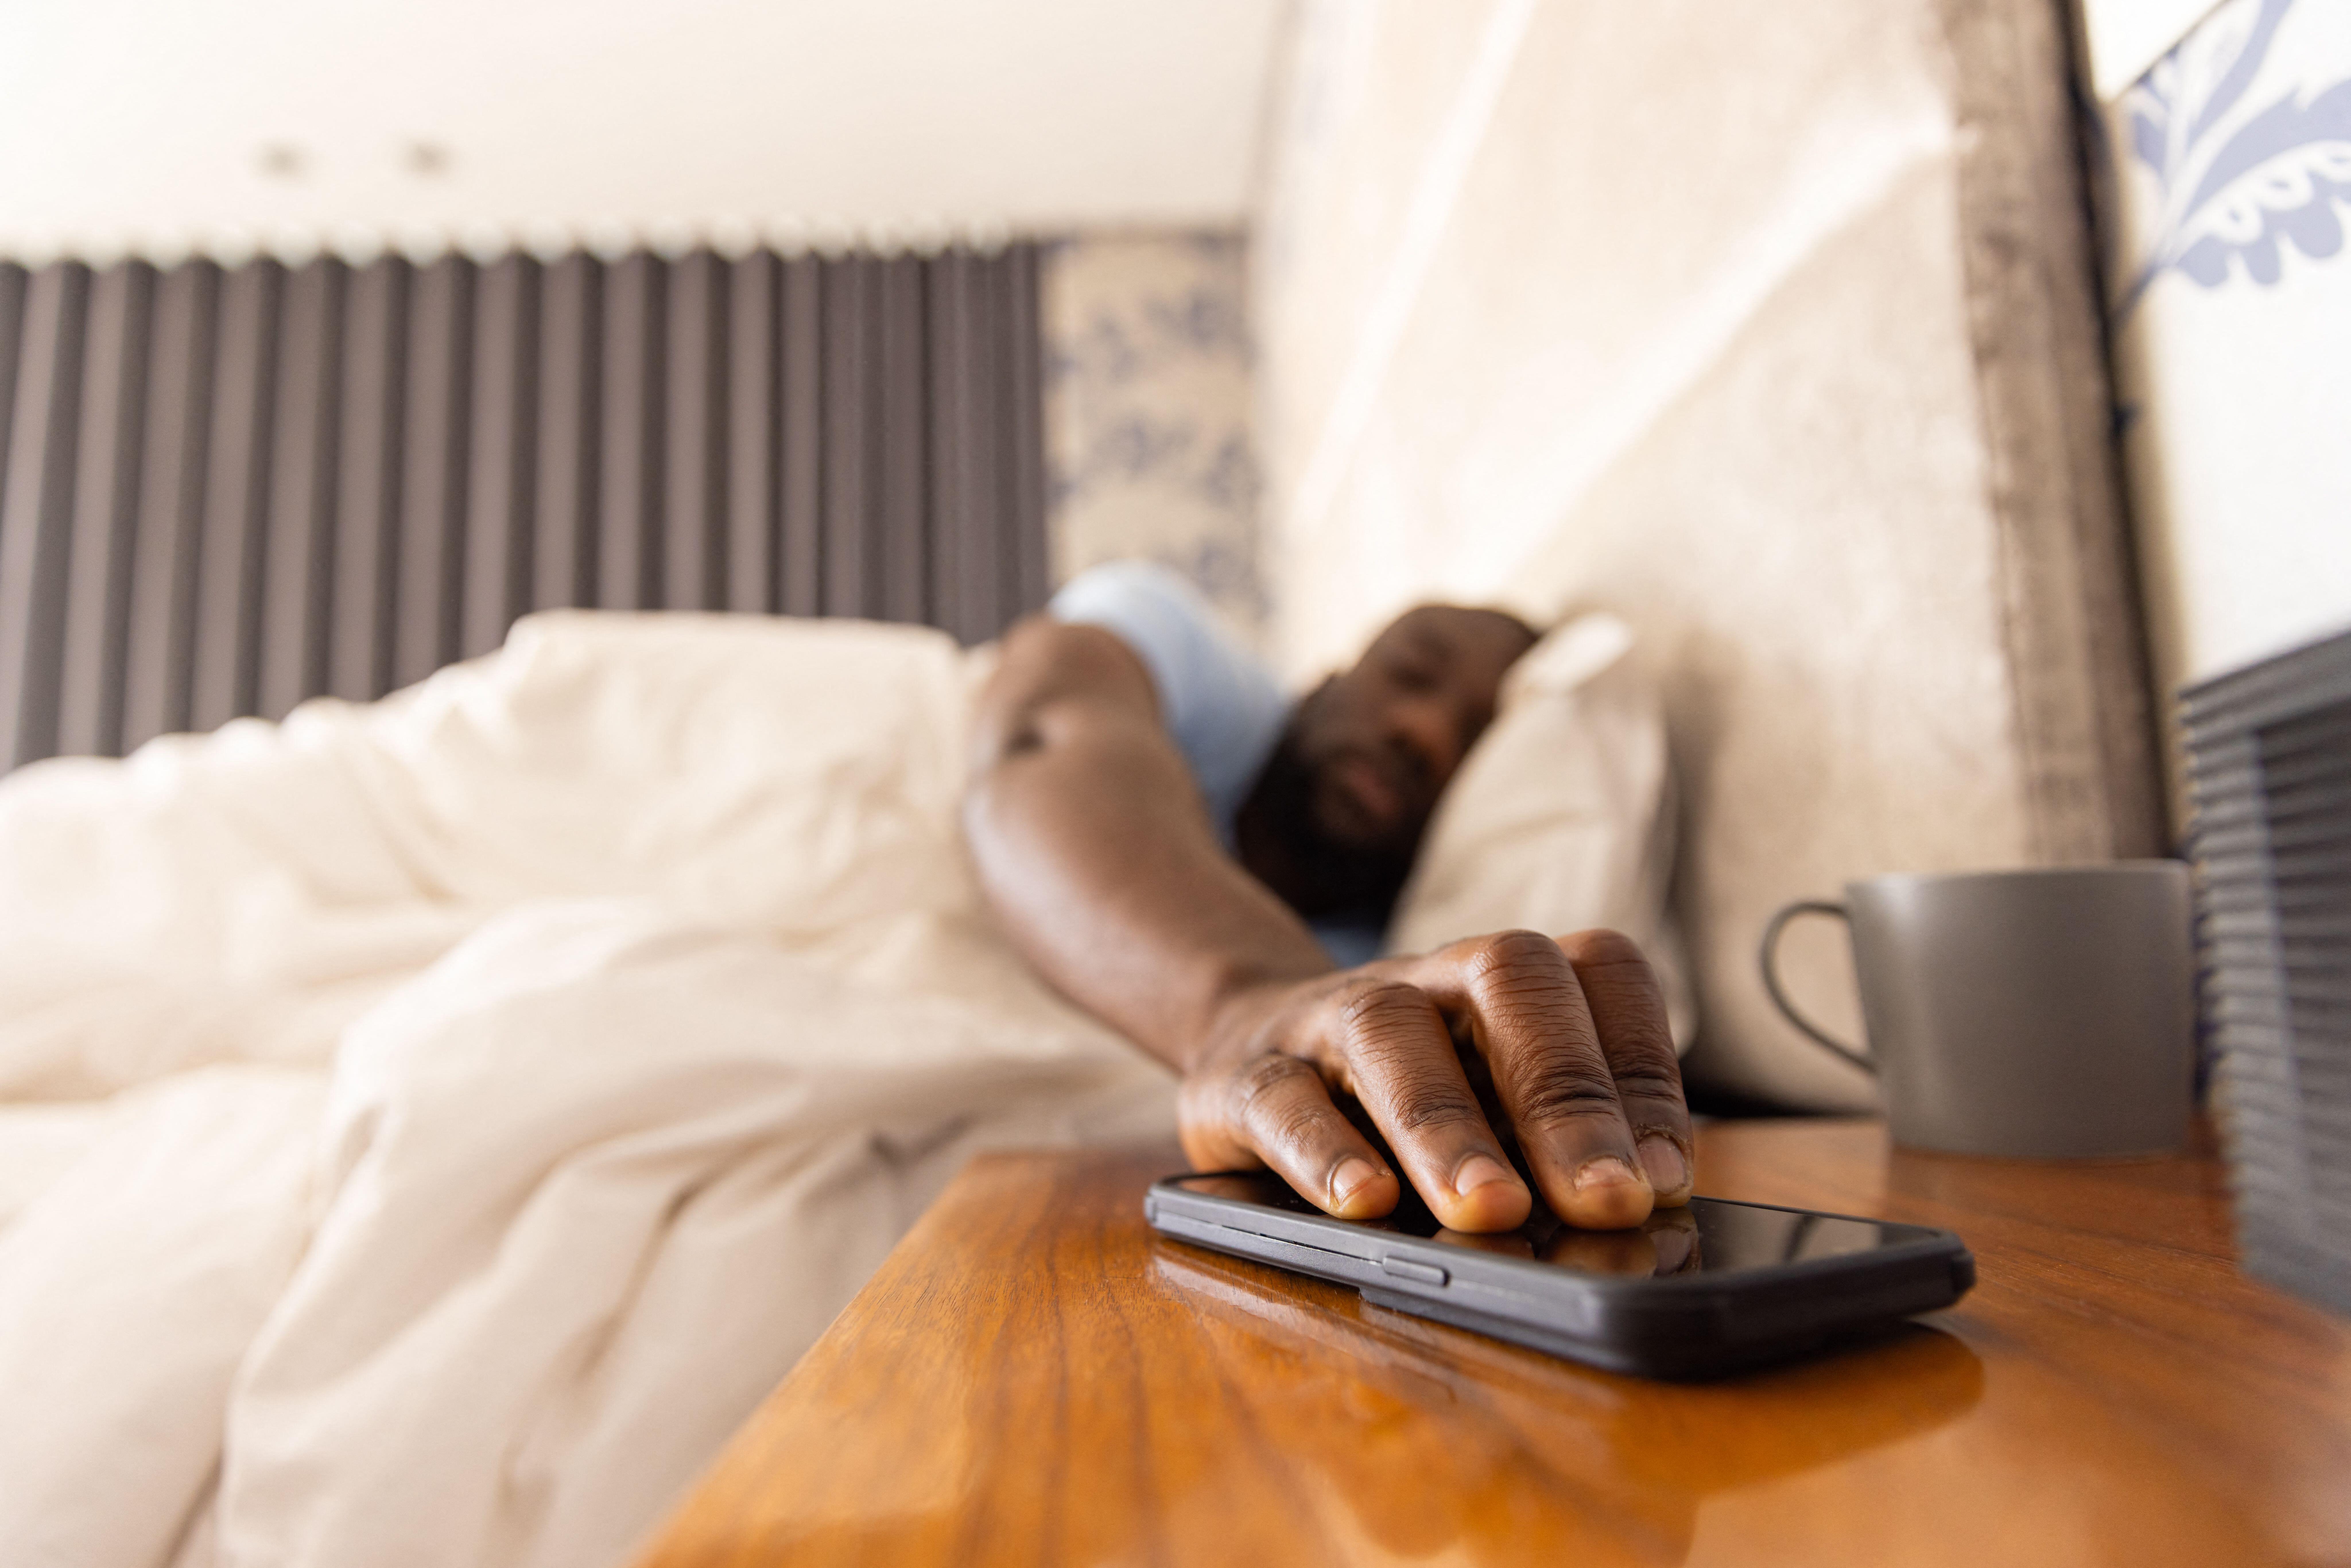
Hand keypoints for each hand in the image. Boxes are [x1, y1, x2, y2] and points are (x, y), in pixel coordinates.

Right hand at [1179, 929, 1690, 1230]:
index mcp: (1505, 978)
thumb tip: (1644, 1210)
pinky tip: (1363, 1206)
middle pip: (1507, 979)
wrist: (1247, 1053)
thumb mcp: (1498, 1108)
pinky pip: (1282, 1099)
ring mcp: (1329, 1018)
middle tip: (1606, 1201)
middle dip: (1565, 1093)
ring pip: (1389, 1033)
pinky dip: (1323, 1153)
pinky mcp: (1247, 1078)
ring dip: (1447, 1126)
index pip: (1599, 972)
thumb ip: (1562, 1148)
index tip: (1664, 1176)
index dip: (1642, 1068)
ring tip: (1490, 1211)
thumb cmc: (1409, 1099)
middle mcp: (1428, 980)